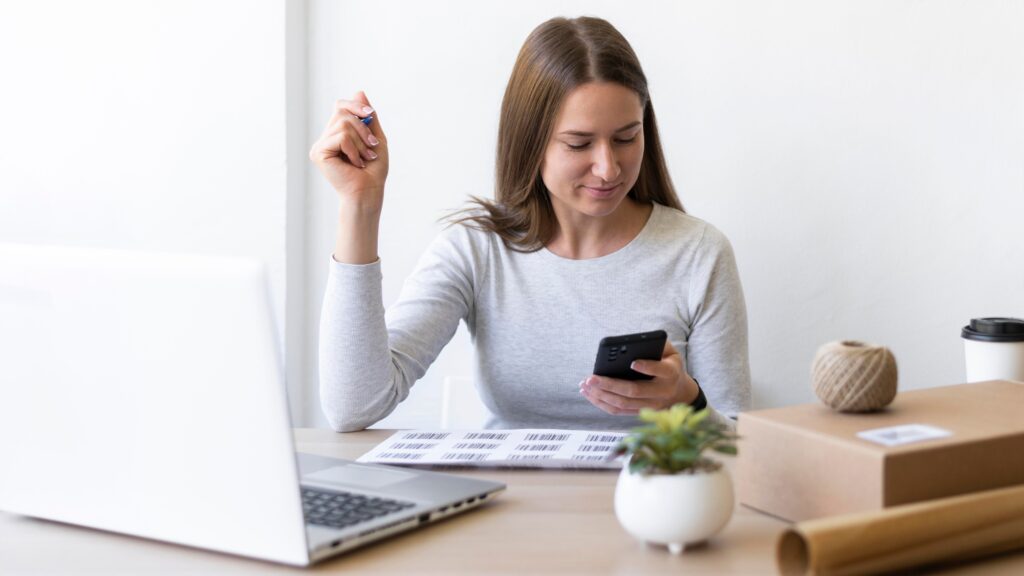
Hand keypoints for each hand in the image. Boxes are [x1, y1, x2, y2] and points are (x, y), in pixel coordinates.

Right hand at [309, 91, 389, 210]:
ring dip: (361, 141)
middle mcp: (326, 137)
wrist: (369, 192)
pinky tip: (355, 163)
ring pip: (343, 124)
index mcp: (337, 133)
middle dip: (363, 127)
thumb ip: (367, 117)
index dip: (355, 105)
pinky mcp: (318, 152)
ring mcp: (320, 145)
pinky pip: (340, 137)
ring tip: (364, 158)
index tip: (371, 114)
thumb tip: (358, 91)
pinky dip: (354, 149)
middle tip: (371, 146)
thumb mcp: (375, 138)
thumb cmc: (373, 170)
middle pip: (342, 111)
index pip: (340, 106)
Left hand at [579, 341, 698, 415]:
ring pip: (623, 404)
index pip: (660, 370)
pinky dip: (602, 403)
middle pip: (634, 391)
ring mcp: (651, 405)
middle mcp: (662, 392)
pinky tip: (589, 394)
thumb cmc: (669, 365)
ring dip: (601, 396)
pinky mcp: (640, 412)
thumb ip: (657, 345)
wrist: (680, 391)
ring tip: (585, 385)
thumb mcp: (670, 351)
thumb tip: (635, 343)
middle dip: (610, 385)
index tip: (633, 362)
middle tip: (591, 378)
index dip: (647, 368)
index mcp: (671, 374)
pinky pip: (619, 411)